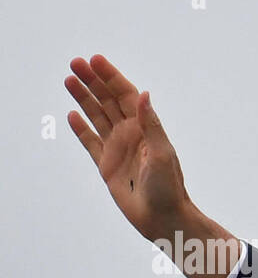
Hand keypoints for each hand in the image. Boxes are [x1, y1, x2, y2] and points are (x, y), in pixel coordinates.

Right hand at [65, 55, 189, 242]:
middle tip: (76, 63)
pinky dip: (81, 128)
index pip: (126, 95)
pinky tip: (72, 114)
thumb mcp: (162, 153)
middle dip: (93, 81)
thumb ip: (152, 124)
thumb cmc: (169, 187)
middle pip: (109, 100)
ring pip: (97, 116)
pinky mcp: (106, 165)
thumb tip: (144, 95)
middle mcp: (131, 134)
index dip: (111, 77)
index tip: (95, 60)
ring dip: (84, 98)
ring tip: (69, 79)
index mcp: (146, 128)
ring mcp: (118, 148)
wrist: (163, 217)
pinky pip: (90, 142)